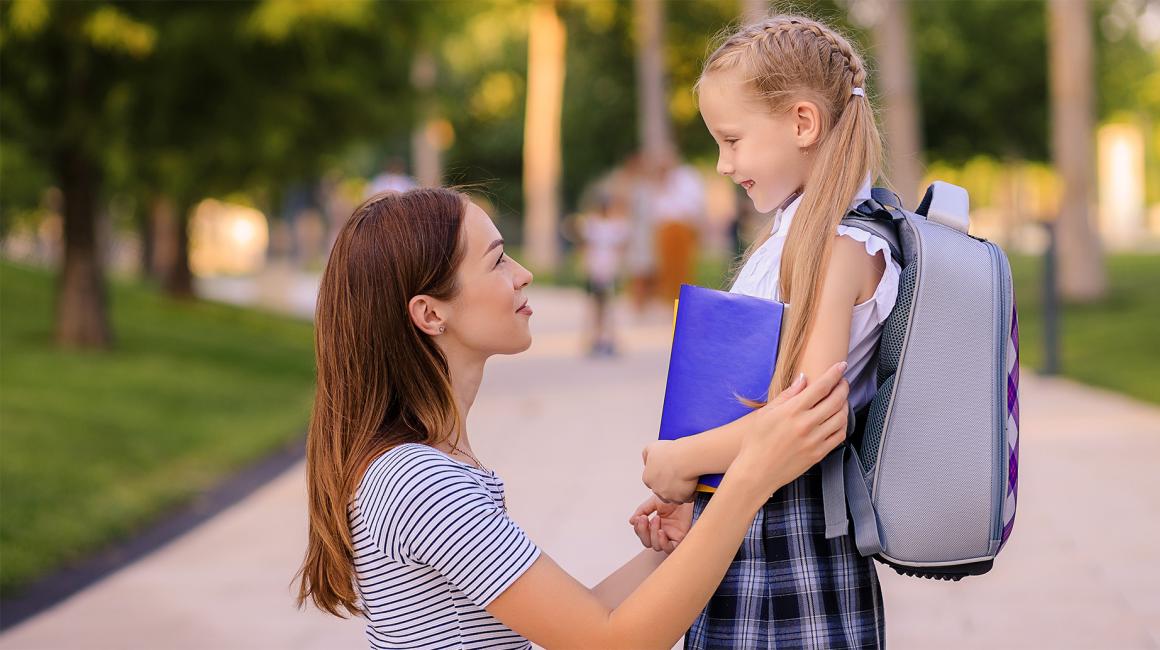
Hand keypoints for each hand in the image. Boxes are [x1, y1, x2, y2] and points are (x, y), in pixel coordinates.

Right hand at [628, 495, 692, 554]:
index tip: (639, 517)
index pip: (642, 533)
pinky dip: (663, 543)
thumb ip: (642, 510)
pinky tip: (662, 532)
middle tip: (644, 518)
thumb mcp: (654, 502)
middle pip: (647, 542)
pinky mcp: (679, 539)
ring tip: (656, 519)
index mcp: (655, 524)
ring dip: (653, 534)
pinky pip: (669, 548)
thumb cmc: (674, 498)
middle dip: (643, 531)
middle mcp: (662, 532)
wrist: (687, 495)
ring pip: (656, 546)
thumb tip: (631, 521)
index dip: (639, 528)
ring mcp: (670, 536)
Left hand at [641, 440, 698, 503]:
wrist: (684, 459)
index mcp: (648, 478)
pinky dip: (690, 493)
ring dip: (678, 491)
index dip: (660, 477)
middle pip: (662, 490)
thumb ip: (646, 455)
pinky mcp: (681, 498)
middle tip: (677, 475)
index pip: (651, 481)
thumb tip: (647, 460)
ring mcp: (668, 495)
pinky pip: (686, 498)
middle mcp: (656, 489)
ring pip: (673, 497)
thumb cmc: (670, 453)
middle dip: (669, 485)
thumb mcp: (651, 447)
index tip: (667, 472)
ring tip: (685, 481)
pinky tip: (692, 484)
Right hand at [730, 362, 850, 494]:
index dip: (834, 373)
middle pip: (835, 400)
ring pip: (841, 417)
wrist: (756, 472)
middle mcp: (806, 424)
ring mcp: (814, 440)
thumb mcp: (766, 413)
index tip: (841, 365)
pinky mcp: (818, 454)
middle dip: (843, 387)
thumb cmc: (756, 442)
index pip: (820, 387)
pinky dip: (842, 424)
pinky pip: (839, 436)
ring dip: (844, 405)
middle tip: (842, 382)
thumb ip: (787, 395)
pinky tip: (837, 419)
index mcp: (792, 411)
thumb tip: (802, 378)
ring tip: (840, 400)